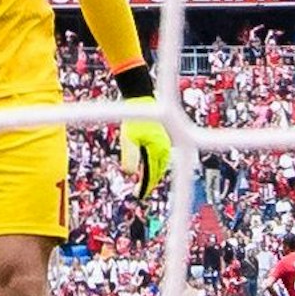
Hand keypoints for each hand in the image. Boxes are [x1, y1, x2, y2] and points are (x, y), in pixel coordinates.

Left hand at [114, 70, 170, 201]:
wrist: (142, 99)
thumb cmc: (135, 118)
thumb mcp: (128, 138)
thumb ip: (130, 156)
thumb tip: (130, 173)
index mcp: (158, 151)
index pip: (152, 175)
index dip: (145, 187)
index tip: (139, 196)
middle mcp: (165, 149)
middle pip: (158, 172)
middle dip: (150, 183)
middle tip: (141, 193)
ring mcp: (165, 144)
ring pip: (161, 165)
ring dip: (154, 175)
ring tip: (145, 183)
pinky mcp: (163, 139)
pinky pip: (161, 158)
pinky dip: (155, 165)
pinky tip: (149, 166)